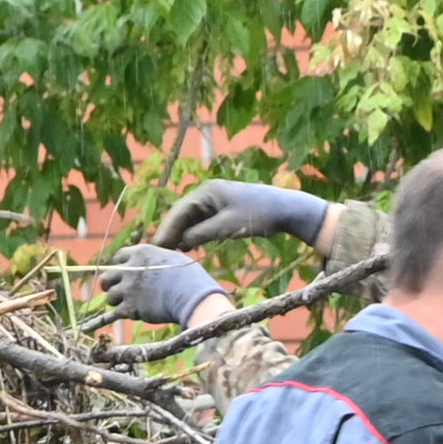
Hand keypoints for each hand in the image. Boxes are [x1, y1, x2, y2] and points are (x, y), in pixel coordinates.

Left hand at [99, 242, 222, 331]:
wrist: (192, 297)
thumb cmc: (190, 278)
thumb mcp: (172, 258)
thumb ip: (155, 260)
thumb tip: (152, 264)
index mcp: (141, 252)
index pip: (118, 257)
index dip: (121, 266)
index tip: (126, 274)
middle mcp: (130, 268)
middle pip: (107, 276)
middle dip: (112, 284)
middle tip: (119, 291)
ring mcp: (128, 288)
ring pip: (110, 296)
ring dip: (118, 301)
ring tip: (130, 305)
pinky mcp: (130, 307)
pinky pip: (118, 312)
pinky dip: (126, 314)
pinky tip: (138, 313)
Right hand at [160, 180, 340, 253]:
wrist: (285, 209)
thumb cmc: (258, 215)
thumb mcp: (228, 227)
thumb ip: (202, 234)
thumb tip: (180, 242)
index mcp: (207, 191)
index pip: (180, 211)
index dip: (167, 230)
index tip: (157, 246)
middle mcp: (207, 193)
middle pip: (182, 214)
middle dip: (171, 232)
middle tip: (158, 252)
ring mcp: (214, 200)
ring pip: (191, 219)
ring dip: (181, 234)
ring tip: (169, 252)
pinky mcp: (222, 209)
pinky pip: (201, 221)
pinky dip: (194, 233)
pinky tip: (187, 247)